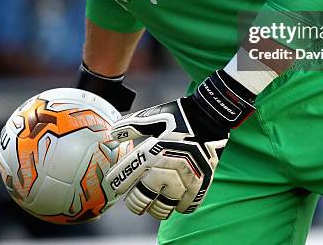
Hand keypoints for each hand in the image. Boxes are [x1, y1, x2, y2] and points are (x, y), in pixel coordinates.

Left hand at [105, 70, 255, 219]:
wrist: (210, 115)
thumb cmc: (178, 115)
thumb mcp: (153, 116)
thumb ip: (131, 126)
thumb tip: (112, 133)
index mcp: (153, 150)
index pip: (128, 174)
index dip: (117, 182)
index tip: (113, 186)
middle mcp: (168, 167)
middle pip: (143, 197)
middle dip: (135, 201)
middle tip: (133, 200)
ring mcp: (186, 178)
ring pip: (163, 207)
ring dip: (156, 207)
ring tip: (154, 203)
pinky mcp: (201, 183)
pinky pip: (186, 206)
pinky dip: (179, 207)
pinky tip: (175, 201)